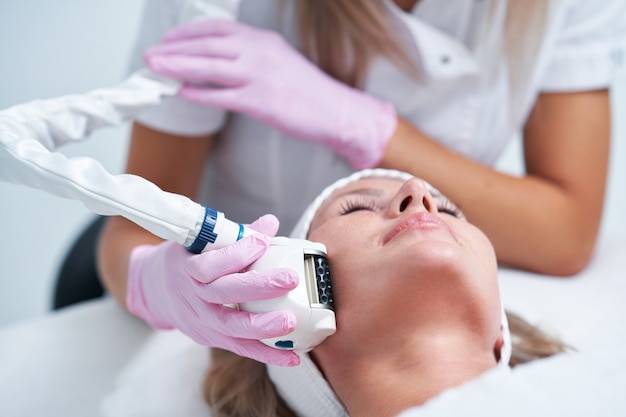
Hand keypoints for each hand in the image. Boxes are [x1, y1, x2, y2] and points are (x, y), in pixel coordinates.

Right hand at [126, 214, 299, 365]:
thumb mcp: (200, 242)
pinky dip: (267, 354)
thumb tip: (270, 224)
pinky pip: (240, 348)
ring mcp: (200, 321)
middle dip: (258, 287)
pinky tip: (292, 357)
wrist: (154, 290)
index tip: (262, 241)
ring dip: (263, 327)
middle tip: (289, 279)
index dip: (236, 253)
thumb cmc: (184, 259)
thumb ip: (236, 234)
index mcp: (186, 268)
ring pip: (230, 327)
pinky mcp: (211, 339)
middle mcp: (191, 297)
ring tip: (290, 321)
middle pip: (223, 295)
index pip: (208, 265)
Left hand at [145, 19, 396, 168]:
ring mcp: (260, 76)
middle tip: (151, 54)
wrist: (335, 109)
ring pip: (210, 66)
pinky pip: (222, 96)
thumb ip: (251, 56)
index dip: (189, 33)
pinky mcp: (261, 101)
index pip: (218, 28)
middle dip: (175, 48)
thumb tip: (220, 62)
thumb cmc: (308, 90)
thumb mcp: (279, 61)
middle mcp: (259, 52)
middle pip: (208, 45)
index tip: (169, 39)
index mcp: (263, 40)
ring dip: (179, 66)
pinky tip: (182, 92)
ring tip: (157, 69)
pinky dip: (199, 93)